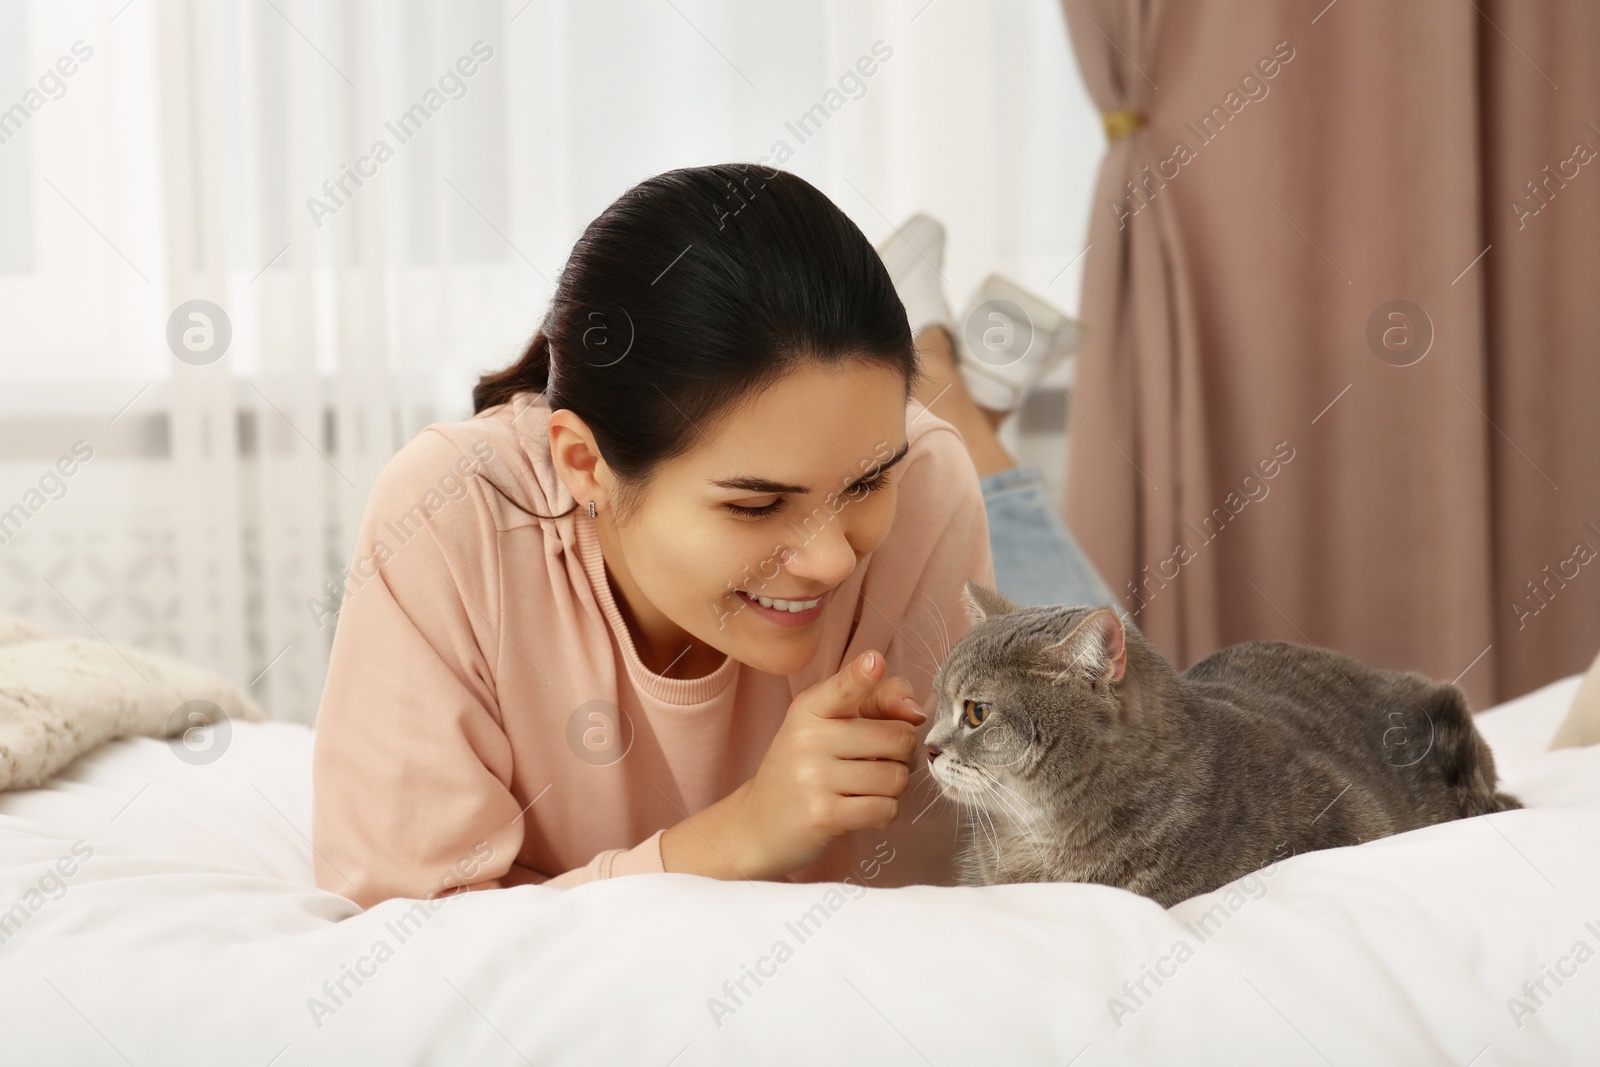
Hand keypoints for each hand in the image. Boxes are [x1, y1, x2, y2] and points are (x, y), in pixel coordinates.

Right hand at [731, 650, 926, 879]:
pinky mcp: (823, 815)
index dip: (864, 675)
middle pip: (897, 737)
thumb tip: (916, 711)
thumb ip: (877, 703)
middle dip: (901, 753)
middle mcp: (808, 738)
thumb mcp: (827, 726)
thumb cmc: (804, 768)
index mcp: (810, 709)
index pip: (844, 687)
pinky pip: (884, 809)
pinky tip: (862, 809)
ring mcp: (813, 778)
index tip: (875, 661)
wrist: (759, 822)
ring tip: (866, 787)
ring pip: (896, 776)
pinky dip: (884, 812)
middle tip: (879, 761)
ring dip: (893, 787)